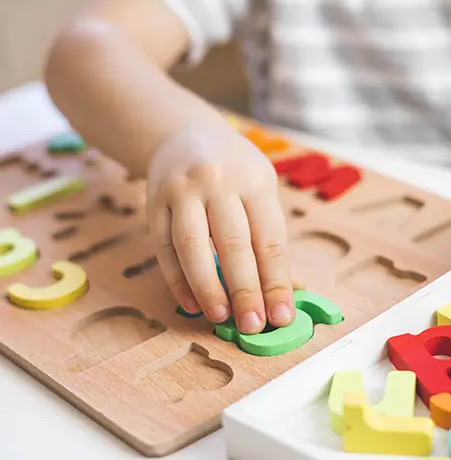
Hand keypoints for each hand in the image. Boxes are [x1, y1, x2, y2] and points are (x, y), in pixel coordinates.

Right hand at [146, 122, 294, 333]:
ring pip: (193, 247)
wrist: (185, 134)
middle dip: (245, 290)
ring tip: (221, 318)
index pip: (269, 239)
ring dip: (208, 288)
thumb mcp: (260, 188)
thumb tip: (287, 290)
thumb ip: (269, 236)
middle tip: (253, 325)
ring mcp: (182, 192)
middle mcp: (218, 182)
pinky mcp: (154, 204)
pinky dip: (177, 280)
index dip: (276, 281)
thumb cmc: (234, 171)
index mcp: (255, 180)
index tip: (282, 315)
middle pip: (233, 244)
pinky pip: (164, 248)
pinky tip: (192, 302)